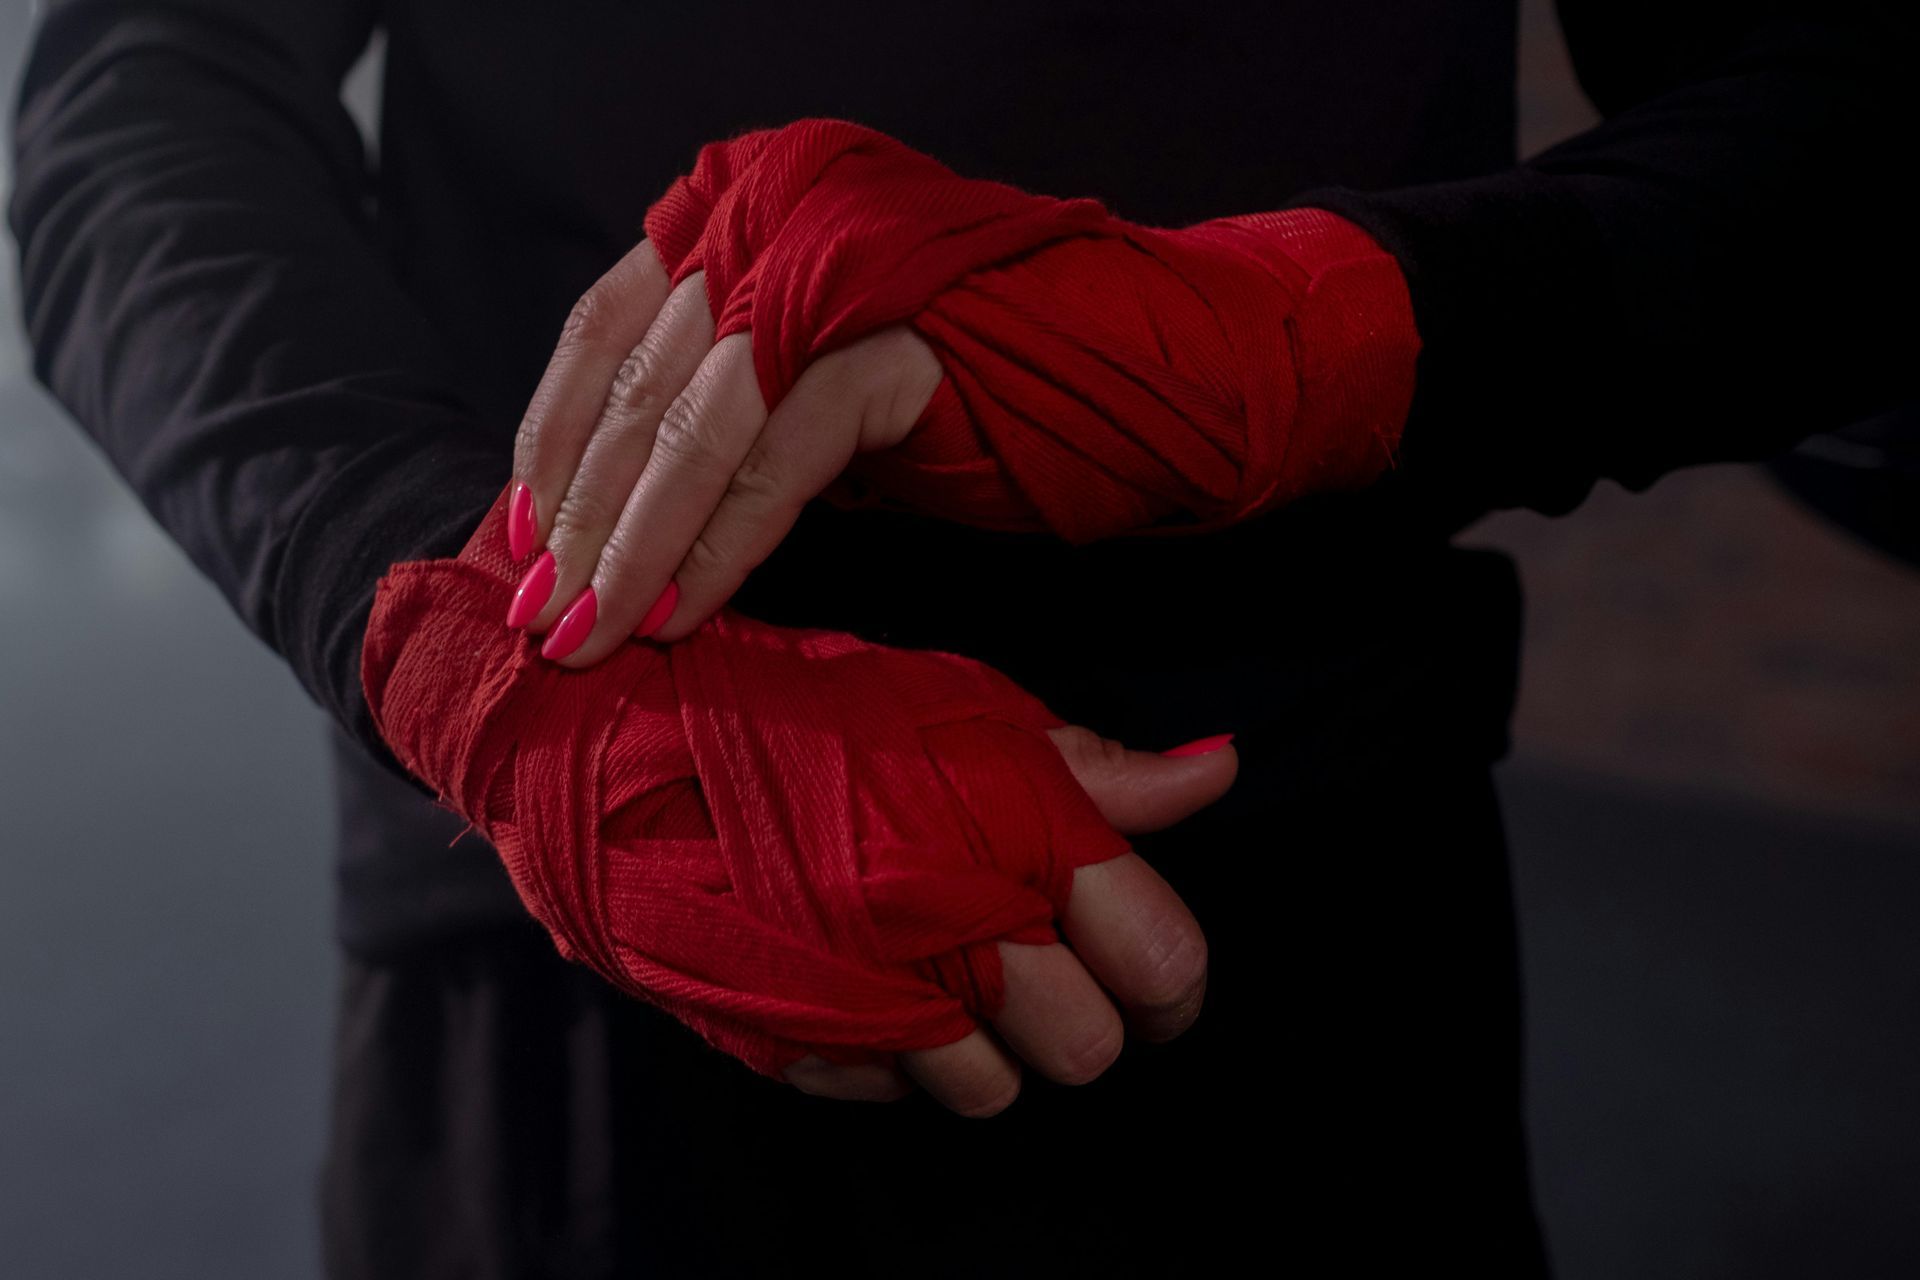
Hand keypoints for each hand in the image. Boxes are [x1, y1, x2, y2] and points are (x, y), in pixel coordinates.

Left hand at [506, 237, 943, 664]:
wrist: (1117, 368)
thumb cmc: (967, 390)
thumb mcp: (809, 382)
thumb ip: (717, 408)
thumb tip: (605, 509)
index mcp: (739, 217)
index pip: (606, 329)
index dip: (551, 438)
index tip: (519, 532)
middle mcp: (772, 226)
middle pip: (637, 388)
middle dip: (580, 515)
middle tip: (543, 611)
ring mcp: (830, 277)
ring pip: (690, 429)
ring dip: (630, 545)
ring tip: (592, 628)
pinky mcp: (888, 345)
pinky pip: (773, 464)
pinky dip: (717, 549)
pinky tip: (679, 613)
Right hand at [784, 724, 1236, 1114]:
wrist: (624, 753)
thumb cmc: (804, 713)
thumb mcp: (964, 709)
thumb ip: (1094, 766)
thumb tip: (1217, 770)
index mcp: (1010, 834)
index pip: (1160, 956)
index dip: (1174, 977)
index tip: (1158, 974)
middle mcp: (949, 928)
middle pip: (1087, 1046)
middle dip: (1082, 1016)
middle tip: (1049, 971)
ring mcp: (869, 1000)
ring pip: (994, 1090)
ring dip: (988, 1047)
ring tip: (950, 977)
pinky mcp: (797, 1045)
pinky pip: (893, 1094)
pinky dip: (895, 1056)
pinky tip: (873, 986)